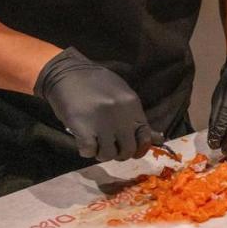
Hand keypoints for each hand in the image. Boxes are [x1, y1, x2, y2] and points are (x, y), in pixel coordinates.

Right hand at [34, 47, 152, 161]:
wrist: (67, 72)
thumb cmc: (95, 83)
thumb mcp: (121, 94)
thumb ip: (136, 117)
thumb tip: (158, 139)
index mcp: (132, 104)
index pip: (145, 136)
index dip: (138, 147)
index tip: (127, 146)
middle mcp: (121, 115)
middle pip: (128, 150)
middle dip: (118, 153)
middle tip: (108, 146)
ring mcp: (102, 122)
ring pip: (108, 154)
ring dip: (101, 153)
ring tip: (95, 143)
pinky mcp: (83, 128)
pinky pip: (89, 151)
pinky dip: (86, 151)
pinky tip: (84, 141)